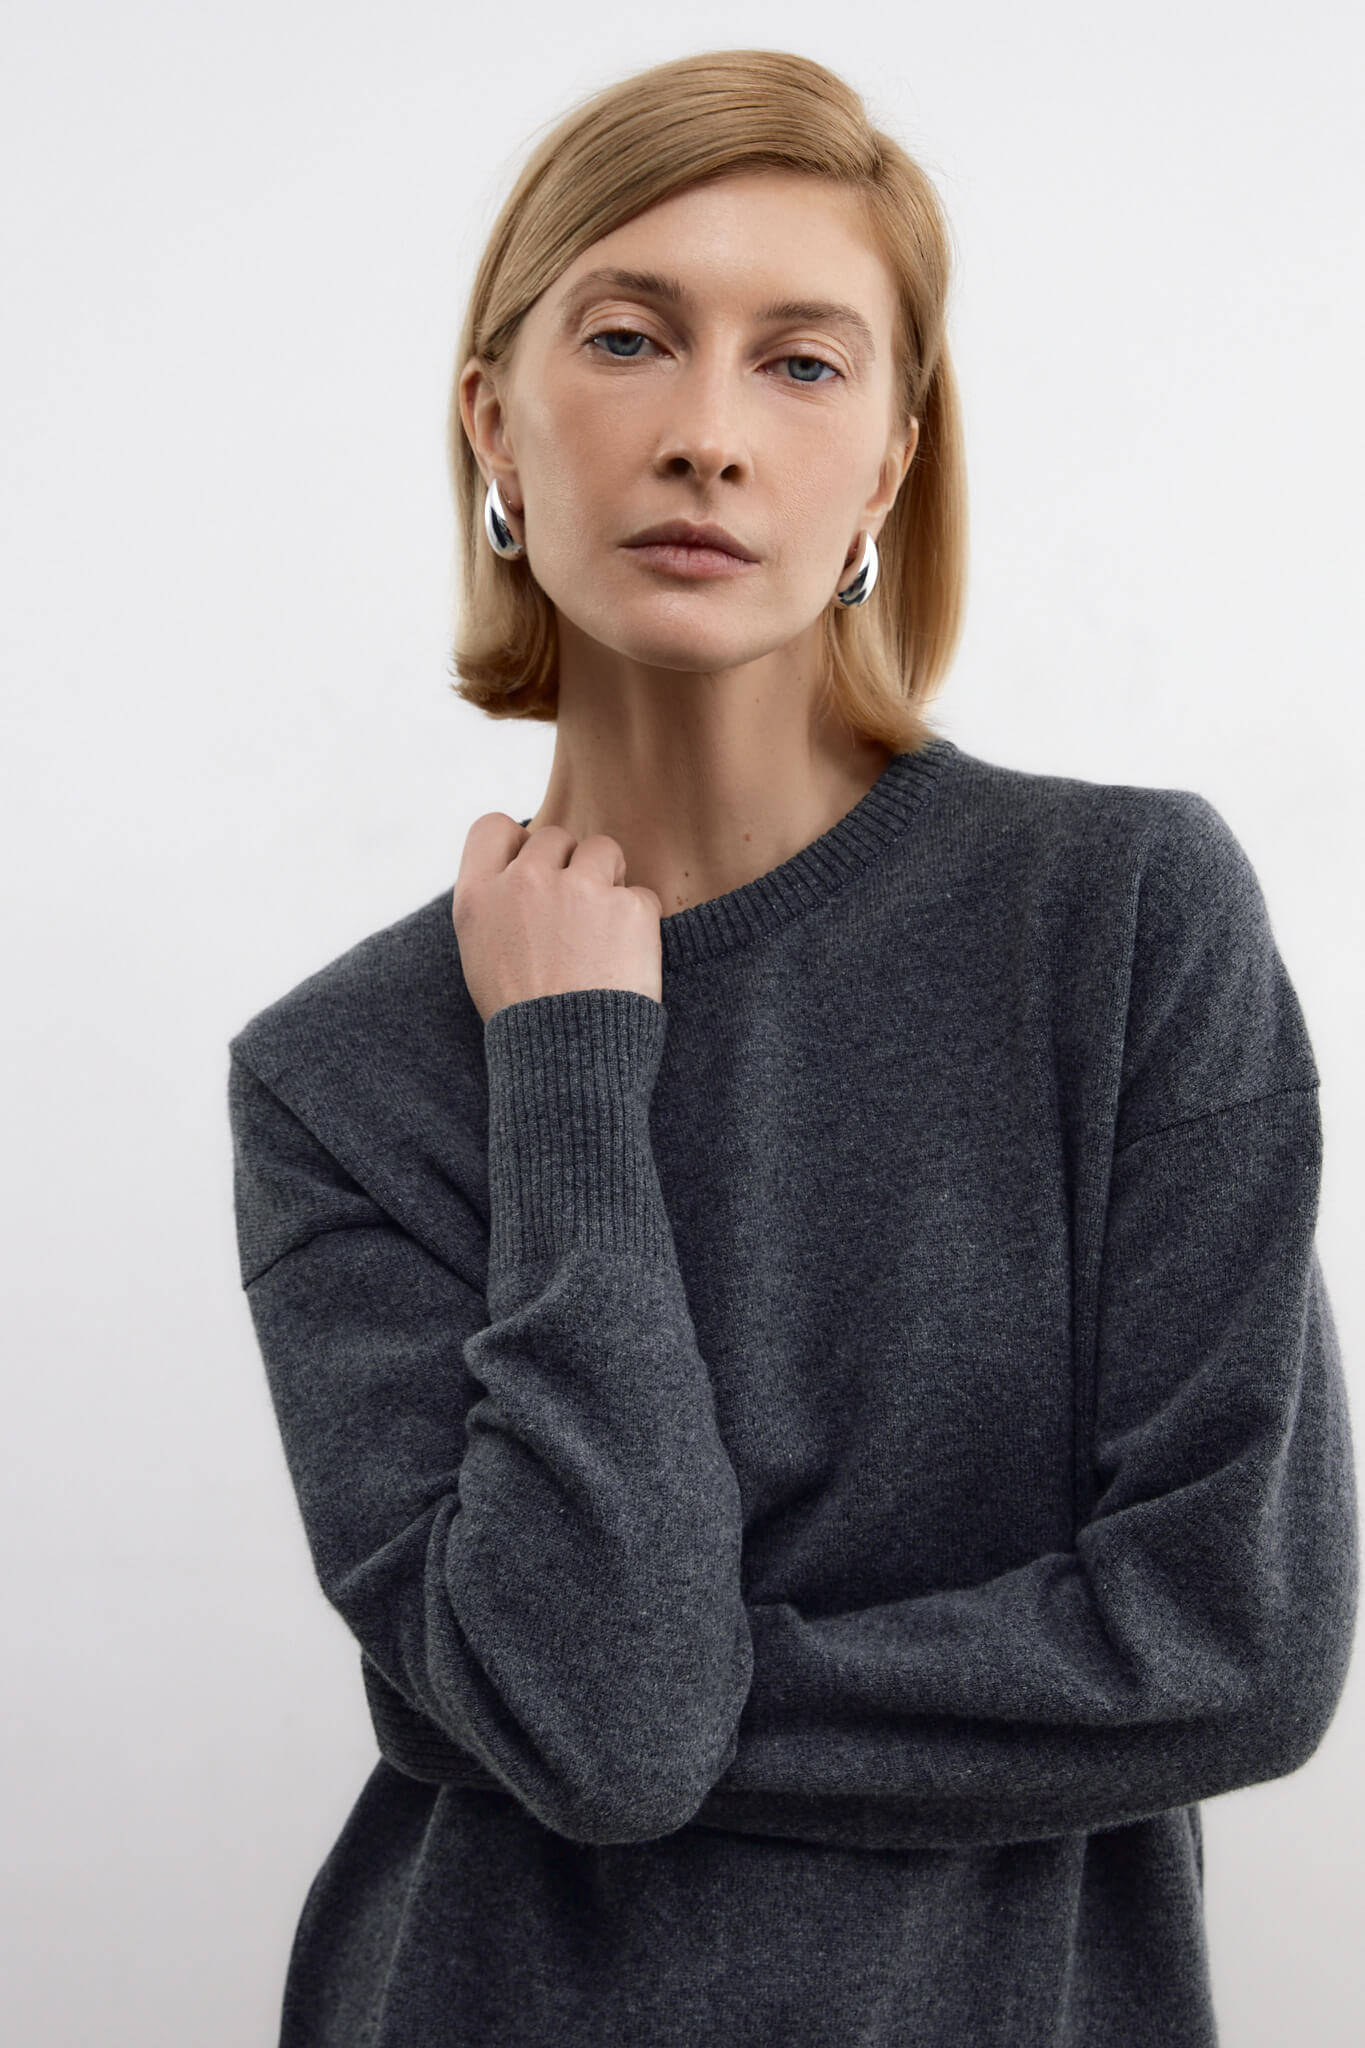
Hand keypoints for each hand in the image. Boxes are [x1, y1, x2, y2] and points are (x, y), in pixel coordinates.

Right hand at [452, 814, 663, 1024]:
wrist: (566, 1062)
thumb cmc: (524, 1020)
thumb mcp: (482, 955)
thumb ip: (497, 903)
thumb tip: (521, 871)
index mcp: (479, 895)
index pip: (493, 827)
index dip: (517, 844)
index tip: (533, 871)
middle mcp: (525, 881)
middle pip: (554, 836)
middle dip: (568, 867)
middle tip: (575, 917)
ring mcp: (578, 889)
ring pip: (602, 850)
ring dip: (608, 879)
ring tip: (603, 933)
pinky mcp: (627, 906)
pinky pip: (640, 895)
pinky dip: (639, 923)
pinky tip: (624, 959)